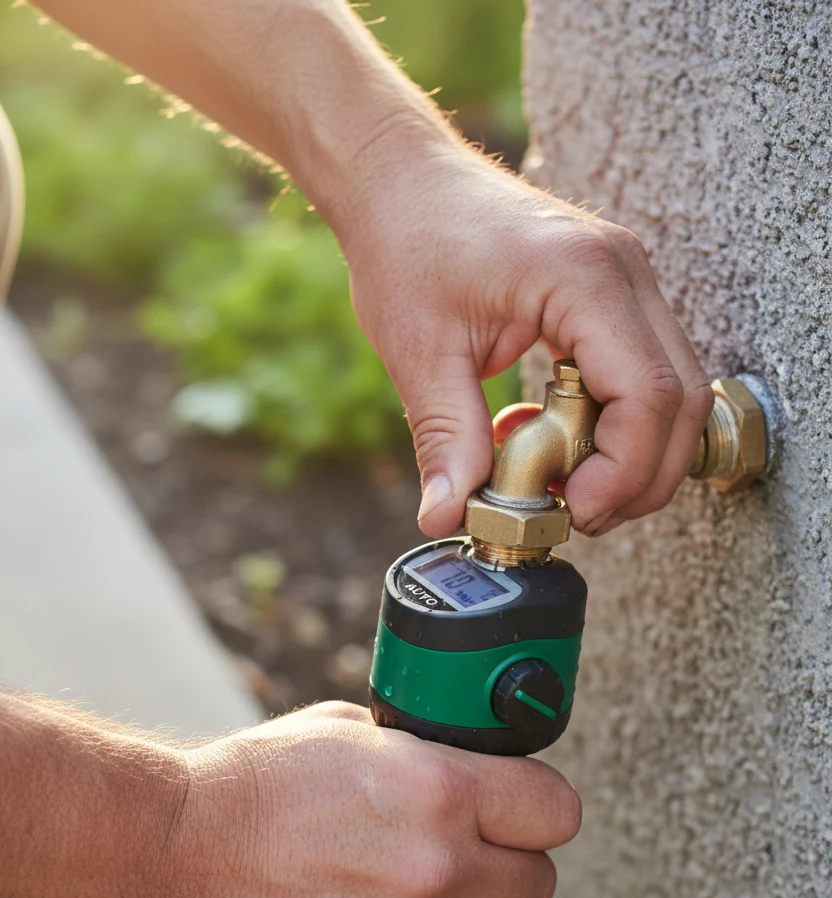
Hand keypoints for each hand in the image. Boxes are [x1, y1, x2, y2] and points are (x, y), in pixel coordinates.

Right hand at [153, 702, 580, 897]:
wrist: (175, 853)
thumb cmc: (257, 780)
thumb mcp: (351, 730)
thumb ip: (427, 754)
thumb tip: (473, 766)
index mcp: (441, 791)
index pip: (558, 812)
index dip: (540, 805)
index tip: (521, 804)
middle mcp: (438, 869)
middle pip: (539, 883)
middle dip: (513, 861)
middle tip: (473, 846)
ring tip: (435, 893)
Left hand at [344, 149, 712, 537]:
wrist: (400, 179)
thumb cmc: (407, 241)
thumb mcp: (419, 350)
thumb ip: (445, 438)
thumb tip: (448, 517)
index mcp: (584, 277)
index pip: (648, 395)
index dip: (624, 471)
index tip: (573, 510)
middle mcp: (625, 273)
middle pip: (681, 401)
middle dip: (640, 476)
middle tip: (576, 514)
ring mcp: (628, 282)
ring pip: (673, 393)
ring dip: (632, 455)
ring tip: (564, 487)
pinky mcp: (615, 297)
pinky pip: (644, 376)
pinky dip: (614, 425)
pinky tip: (554, 440)